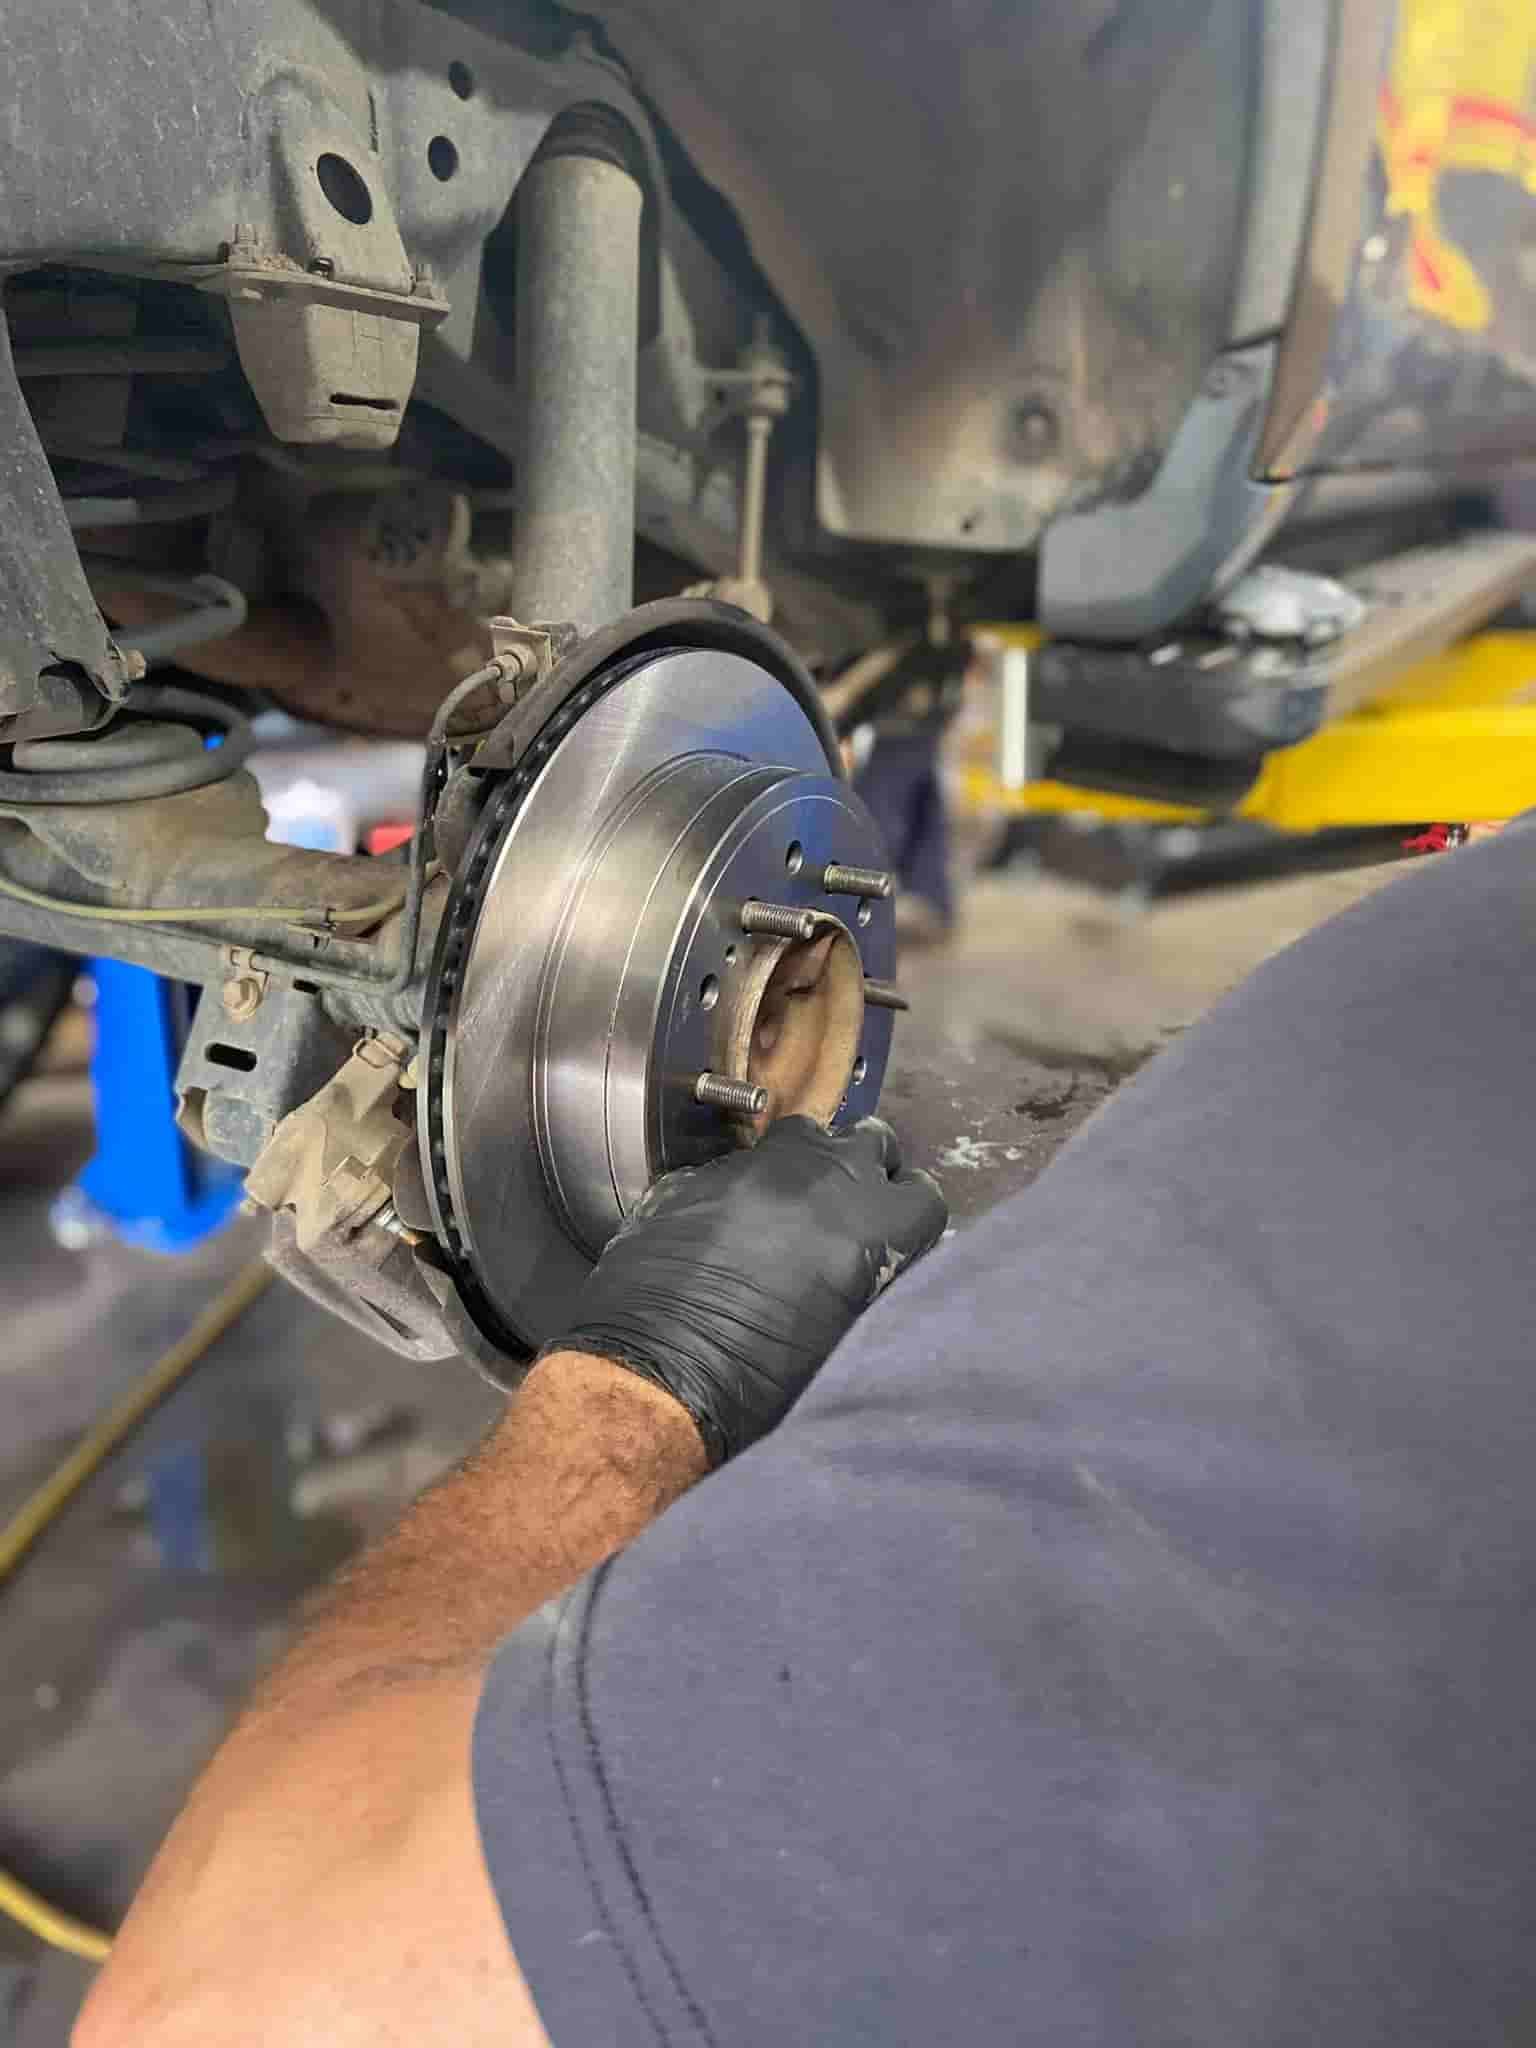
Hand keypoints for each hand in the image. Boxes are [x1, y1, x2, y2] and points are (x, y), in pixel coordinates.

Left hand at [547, 1116, 947, 1463]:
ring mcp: (756, 1166)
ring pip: (806, 1134)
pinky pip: (741, 1165)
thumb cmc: (765, 1381)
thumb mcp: (847, 1335)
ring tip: (793, 1207)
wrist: (658, 1375)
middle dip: (868, 1171)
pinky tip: (728, 1228)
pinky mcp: (700, 1172)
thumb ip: (871, 1280)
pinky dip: (748, 1188)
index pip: (922, 1193)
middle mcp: (821, 1177)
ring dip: (810, 1164)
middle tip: (848, 1213)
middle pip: (872, 1142)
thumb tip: (870, 1260)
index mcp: (871, 1223)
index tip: (896, 1237)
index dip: (910, 1216)